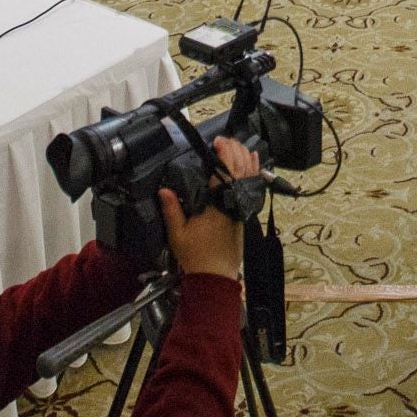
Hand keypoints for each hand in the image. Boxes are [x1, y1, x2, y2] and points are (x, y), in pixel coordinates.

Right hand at [160, 137, 259, 280]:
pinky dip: (252, 172)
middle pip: (239, 170)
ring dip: (244, 158)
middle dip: (234, 151)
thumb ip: (171, 210)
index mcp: (216, 205)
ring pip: (248, 177)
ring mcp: (241, 209)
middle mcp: (232, 204)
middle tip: (224, 140)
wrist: (215, 276)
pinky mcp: (243, 214)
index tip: (217, 141)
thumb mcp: (178, 234)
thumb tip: (164, 190)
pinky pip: (251, 187)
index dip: (223, 154)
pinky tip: (252, 161)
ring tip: (238, 145)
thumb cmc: (197, 257)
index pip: (223, 173)